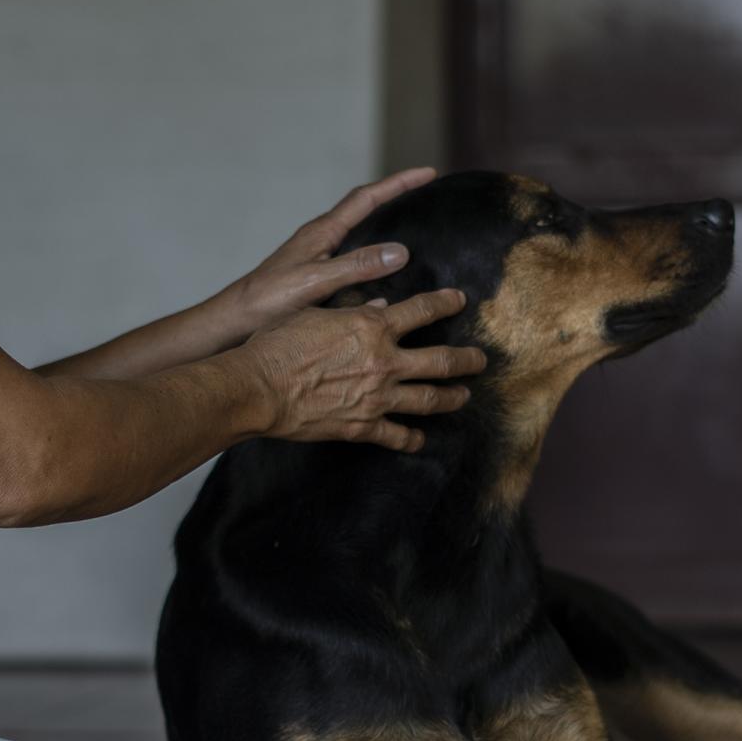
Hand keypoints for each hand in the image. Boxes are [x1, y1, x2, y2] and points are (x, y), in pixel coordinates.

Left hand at [212, 167, 438, 344]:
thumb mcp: (315, 281)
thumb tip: (401, 250)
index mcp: (322, 232)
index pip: (367, 198)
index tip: (428, 174)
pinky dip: (376, 257)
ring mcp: (319, 256)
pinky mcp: (317, 276)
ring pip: (361, 234)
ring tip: (415, 227)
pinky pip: (355, 258)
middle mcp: (322, 239)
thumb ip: (356, 265)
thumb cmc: (268, 299)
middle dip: (396, 196)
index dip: (399, 183)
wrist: (235, 321)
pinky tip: (388, 276)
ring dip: (386, 226)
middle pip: (365, 209)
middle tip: (426, 191)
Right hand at [241, 288, 485, 451]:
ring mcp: (378, 397)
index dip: (445, 303)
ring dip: (452, 397)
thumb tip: (378, 305)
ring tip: (465, 396)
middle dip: (467, 359)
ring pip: (430, 399)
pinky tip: (421, 440)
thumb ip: (352, 310)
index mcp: (372, 327)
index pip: (422, 310)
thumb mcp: (315, 313)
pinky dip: (412, 439)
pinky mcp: (364, 426)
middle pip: (441, 360)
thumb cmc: (278, 345)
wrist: (260, 387)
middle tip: (481, 360)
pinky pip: (397, 435)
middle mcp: (384, 361)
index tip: (460, 300)